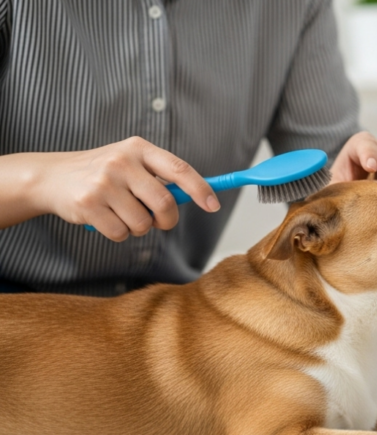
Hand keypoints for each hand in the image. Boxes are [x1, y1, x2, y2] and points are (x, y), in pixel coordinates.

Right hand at [29, 137, 219, 241]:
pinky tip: (105, 218)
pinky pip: (121, 233)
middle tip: (161, 221)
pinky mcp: (88, 204)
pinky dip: (119, 233)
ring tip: (122, 213)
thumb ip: (160, 177)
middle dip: (167, 219)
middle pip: (165, 202)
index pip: (179, 169)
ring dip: (139, 227)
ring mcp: (103, 183)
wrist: (52, 177)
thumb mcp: (131, 163)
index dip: (201, 189)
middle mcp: (121, 162)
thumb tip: (200, 197)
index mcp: (138, 148)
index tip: (213, 205)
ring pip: (143, 223)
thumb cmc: (104, 174)